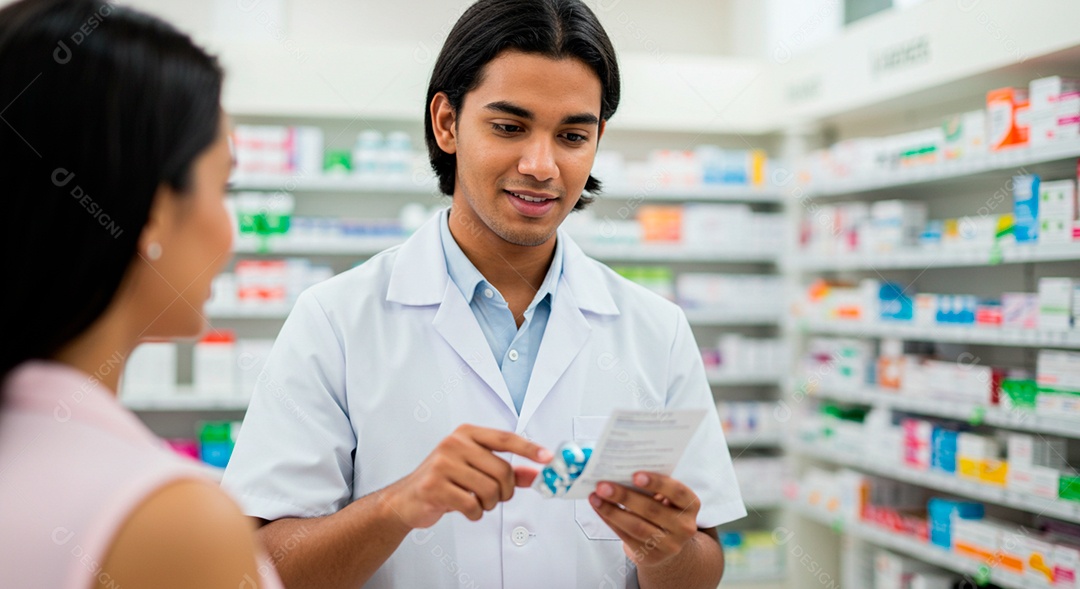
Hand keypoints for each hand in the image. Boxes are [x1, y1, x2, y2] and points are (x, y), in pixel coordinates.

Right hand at [385, 424, 551, 528]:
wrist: (407, 499)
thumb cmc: (443, 480)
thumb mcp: (475, 469)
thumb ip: (505, 470)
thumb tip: (533, 474)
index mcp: (466, 434)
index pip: (505, 438)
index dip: (529, 448)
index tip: (547, 457)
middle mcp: (454, 444)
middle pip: (502, 470)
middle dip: (505, 491)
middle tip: (497, 497)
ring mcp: (442, 464)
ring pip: (489, 490)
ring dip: (489, 504)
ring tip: (478, 502)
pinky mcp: (435, 486)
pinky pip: (472, 505)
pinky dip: (475, 513)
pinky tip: (466, 509)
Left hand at [588, 472, 699, 566]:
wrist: (670, 544)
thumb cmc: (664, 511)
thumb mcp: (668, 498)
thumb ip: (653, 486)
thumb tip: (621, 472)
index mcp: (691, 505)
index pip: (677, 492)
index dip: (657, 483)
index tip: (635, 475)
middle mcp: (684, 527)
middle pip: (652, 510)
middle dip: (625, 496)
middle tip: (603, 486)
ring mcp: (669, 545)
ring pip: (637, 526)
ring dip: (612, 511)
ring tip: (595, 498)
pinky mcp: (651, 556)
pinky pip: (627, 537)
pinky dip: (610, 521)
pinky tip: (599, 508)